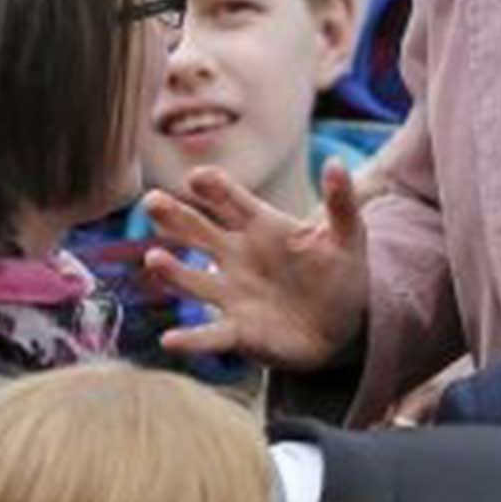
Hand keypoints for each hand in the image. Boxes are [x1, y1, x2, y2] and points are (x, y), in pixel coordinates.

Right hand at [143, 161, 368, 370]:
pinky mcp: (238, 332)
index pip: (231, 200)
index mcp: (262, 226)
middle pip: (199, 233)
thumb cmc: (340, 272)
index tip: (197, 177)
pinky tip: (169, 340)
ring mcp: (233, 294)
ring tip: (153, 259)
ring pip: (194, 281)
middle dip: (175, 217)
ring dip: (173, 272)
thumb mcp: (348, 235)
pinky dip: (190, 339)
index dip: (214, 187)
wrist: (343, 326)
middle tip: (152, 201)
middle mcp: (238, 257)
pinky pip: (209, 336)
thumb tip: (335, 162)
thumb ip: (341, 201)